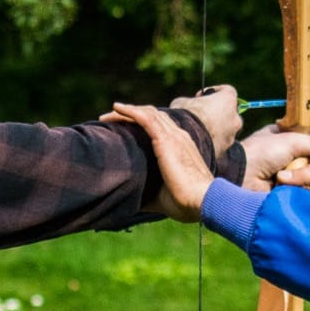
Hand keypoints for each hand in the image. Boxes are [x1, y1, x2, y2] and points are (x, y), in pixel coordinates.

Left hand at [108, 103, 214, 220]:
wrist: (202, 200)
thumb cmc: (185, 202)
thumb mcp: (161, 195)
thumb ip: (146, 192)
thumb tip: (128, 200)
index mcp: (181, 147)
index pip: (160, 127)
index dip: (141, 124)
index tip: (123, 130)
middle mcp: (178, 137)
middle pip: (152, 117)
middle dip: (130, 116)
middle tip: (110, 121)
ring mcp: (173, 136)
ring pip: (147, 114)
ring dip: (125, 112)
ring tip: (107, 116)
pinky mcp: (166, 140)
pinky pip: (146, 118)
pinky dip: (130, 111)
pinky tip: (116, 108)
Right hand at [166, 85, 241, 158]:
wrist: (184, 141)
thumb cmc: (185, 116)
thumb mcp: (183, 102)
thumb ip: (190, 102)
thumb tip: (186, 106)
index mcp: (228, 101)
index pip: (227, 91)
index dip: (214, 92)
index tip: (201, 96)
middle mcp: (235, 119)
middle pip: (229, 113)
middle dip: (216, 113)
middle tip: (201, 114)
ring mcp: (231, 137)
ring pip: (225, 131)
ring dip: (214, 129)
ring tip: (196, 130)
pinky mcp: (223, 152)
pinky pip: (218, 144)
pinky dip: (210, 142)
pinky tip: (196, 142)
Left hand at [240, 124, 309, 192]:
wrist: (242, 177)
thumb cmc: (262, 153)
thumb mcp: (291, 142)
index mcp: (281, 137)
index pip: (308, 138)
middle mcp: (283, 154)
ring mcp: (283, 172)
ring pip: (307, 174)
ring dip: (308, 175)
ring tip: (303, 176)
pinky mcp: (282, 189)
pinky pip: (301, 188)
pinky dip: (303, 188)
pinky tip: (304, 188)